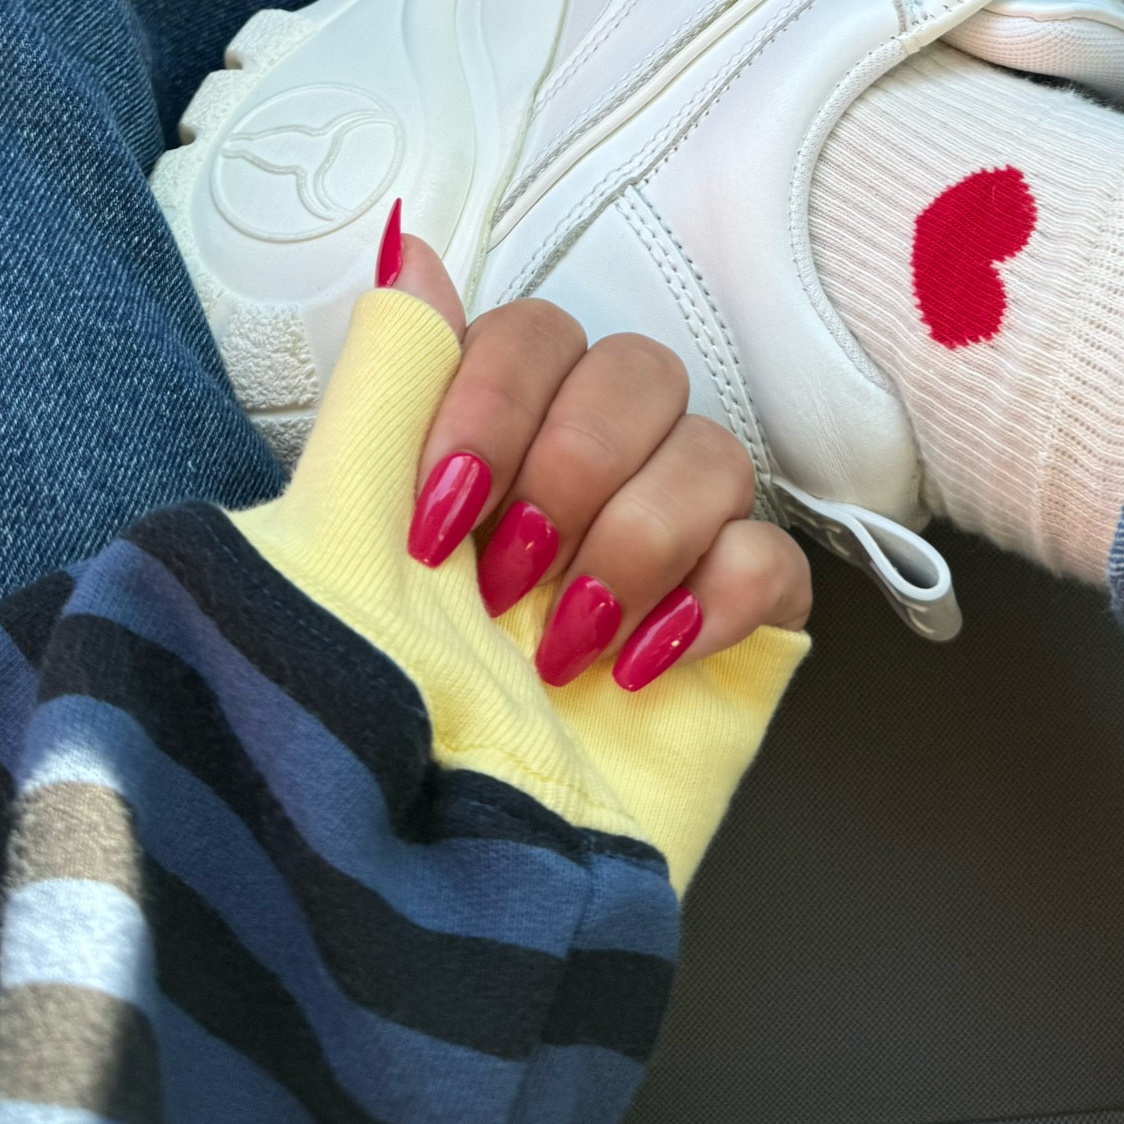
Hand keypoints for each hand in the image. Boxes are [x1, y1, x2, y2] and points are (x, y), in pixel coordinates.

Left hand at [385, 215, 811, 690]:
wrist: (438, 879)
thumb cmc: (383, 710)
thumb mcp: (344, 545)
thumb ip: (382, 392)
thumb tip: (405, 243)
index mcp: (495, 439)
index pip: (535, 335)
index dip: (493, 406)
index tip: (440, 521)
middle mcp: (589, 473)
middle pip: (639, 373)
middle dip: (572, 472)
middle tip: (507, 582)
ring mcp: (674, 543)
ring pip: (715, 452)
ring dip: (636, 542)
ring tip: (566, 646)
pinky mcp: (741, 621)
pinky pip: (780, 555)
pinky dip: (717, 599)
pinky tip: (646, 663)